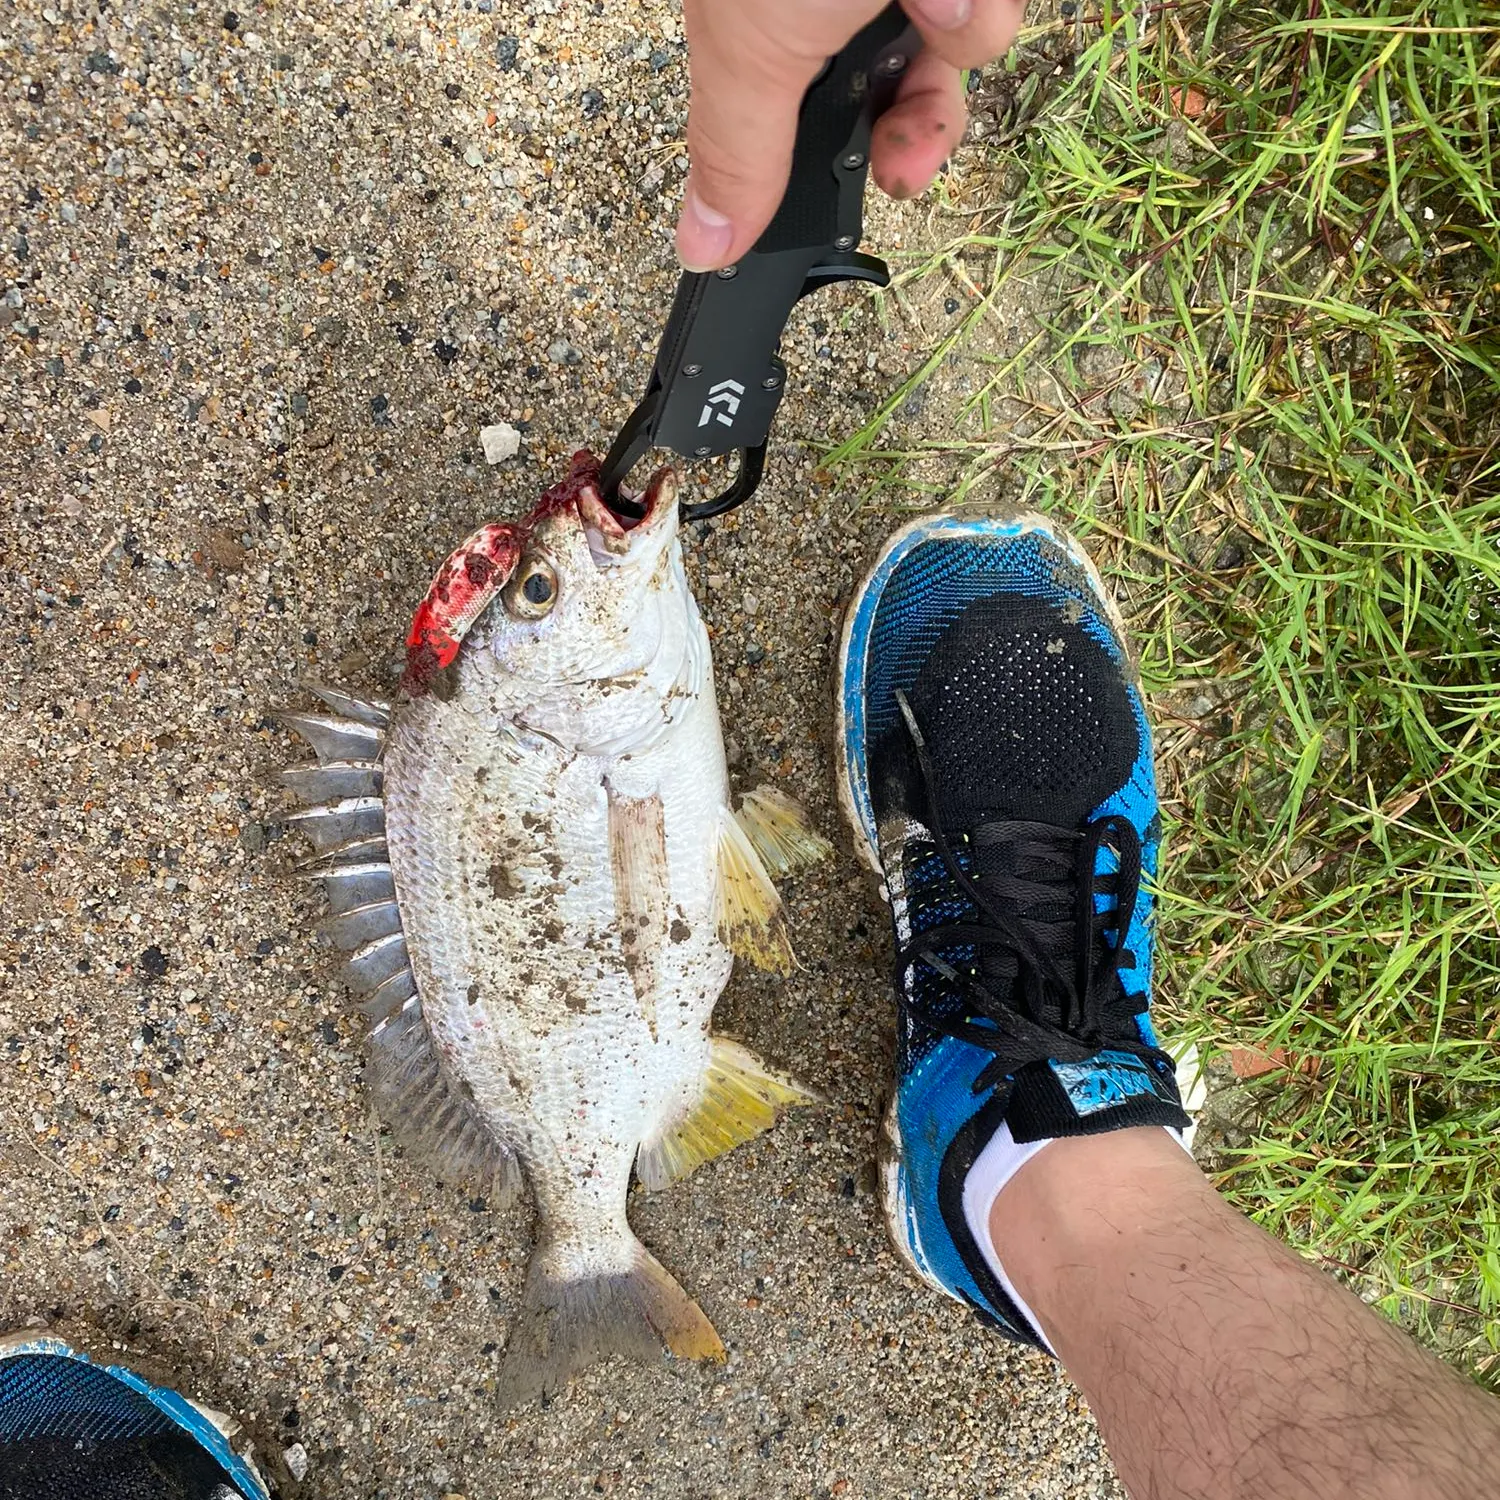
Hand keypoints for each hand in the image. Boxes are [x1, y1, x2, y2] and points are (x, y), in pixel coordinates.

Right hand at [676, 0, 1025, 270]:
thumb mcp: (751, 48)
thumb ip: (734, 149)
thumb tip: (699, 246)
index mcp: (768, 30)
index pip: (806, 129)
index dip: (839, 170)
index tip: (859, 196)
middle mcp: (832, 10)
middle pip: (893, 106)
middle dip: (915, 135)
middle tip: (913, 150)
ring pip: (955, 60)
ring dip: (956, 46)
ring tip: (940, 6)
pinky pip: (992, 17)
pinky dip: (982, 8)